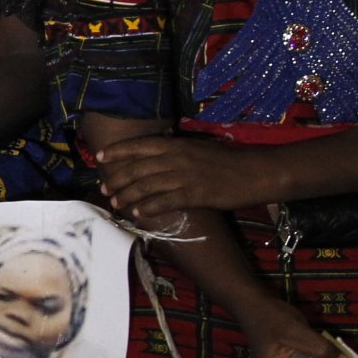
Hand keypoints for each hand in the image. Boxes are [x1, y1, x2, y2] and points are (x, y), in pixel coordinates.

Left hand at [94, 134, 282, 219]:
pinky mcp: (196, 194)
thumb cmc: (230, 160)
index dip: (119, 150)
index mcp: (179, 144)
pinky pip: (165, 202)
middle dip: (118, 178)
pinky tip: (138, 214)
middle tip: (104, 187)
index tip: (101, 156)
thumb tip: (157, 157)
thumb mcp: (200, 148)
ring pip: (147, 186)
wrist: (257, 171)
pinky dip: (149, 208)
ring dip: (128, 195)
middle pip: (138, 167)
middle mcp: (178, 157)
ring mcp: (186, 176)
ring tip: (116, 203)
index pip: (141, 144)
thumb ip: (178, 152)